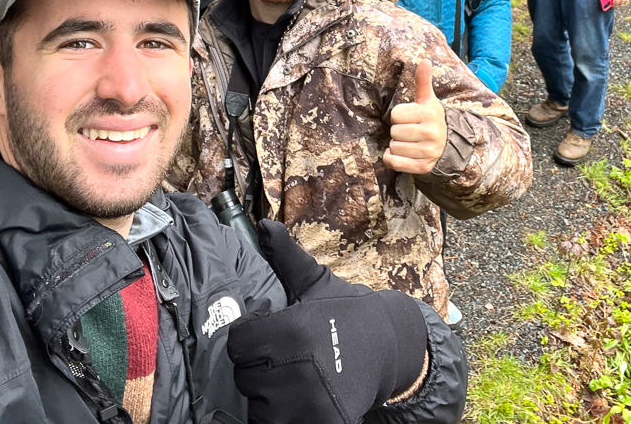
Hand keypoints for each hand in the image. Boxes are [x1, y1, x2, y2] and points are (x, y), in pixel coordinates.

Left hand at [227, 220, 428, 423]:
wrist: (392, 345)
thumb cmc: (348, 312)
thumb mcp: (317, 283)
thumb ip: (287, 257)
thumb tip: (264, 225)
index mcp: (291, 330)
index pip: (238, 344)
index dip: (251, 336)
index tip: (268, 330)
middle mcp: (296, 369)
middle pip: (246, 377)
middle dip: (261, 366)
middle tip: (285, 356)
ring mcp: (308, 403)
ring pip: (261, 407)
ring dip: (271, 396)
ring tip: (294, 378)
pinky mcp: (324, 423)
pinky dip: (287, 417)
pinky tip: (301, 399)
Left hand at [384, 60, 446, 174]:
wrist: (447, 145)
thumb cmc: (430, 119)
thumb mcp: (428, 100)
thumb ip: (423, 81)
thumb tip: (424, 60)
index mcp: (430, 114)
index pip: (395, 114)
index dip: (399, 116)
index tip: (410, 118)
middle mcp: (431, 133)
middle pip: (394, 131)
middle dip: (398, 131)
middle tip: (410, 131)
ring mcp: (428, 152)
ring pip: (393, 147)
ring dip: (396, 145)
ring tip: (409, 142)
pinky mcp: (422, 167)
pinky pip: (394, 162)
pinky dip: (391, 159)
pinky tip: (402, 153)